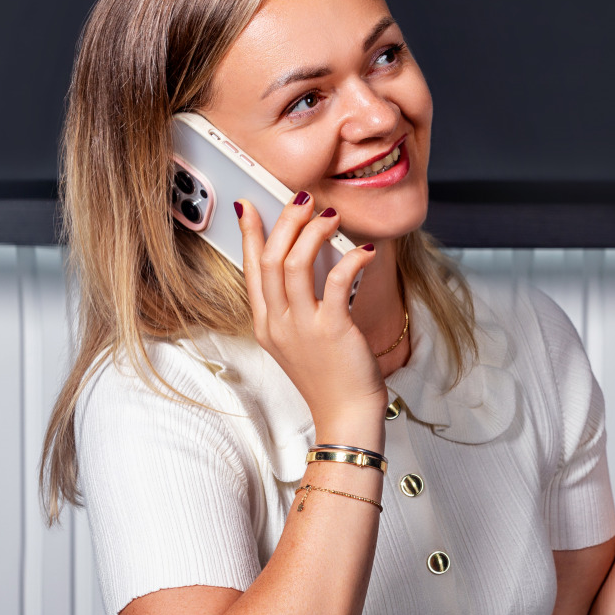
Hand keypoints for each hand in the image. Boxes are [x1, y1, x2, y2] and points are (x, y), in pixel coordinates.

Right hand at [234, 192, 383, 438]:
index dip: (250, 234)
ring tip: (331, 217)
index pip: (251, 269)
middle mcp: (278, 323)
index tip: (249, 206)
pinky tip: (365, 251)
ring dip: (313, 232)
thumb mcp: (298, 340)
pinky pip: (337, 281)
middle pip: (270, 258)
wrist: (345, 414)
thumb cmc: (328, 377)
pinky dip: (351, 259)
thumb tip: (307, 261)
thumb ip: (296, 305)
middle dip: (285, 221)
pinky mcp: (332, 329)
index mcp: (266, 324)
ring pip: (295, 263)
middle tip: (304, 200)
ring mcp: (302, 327)